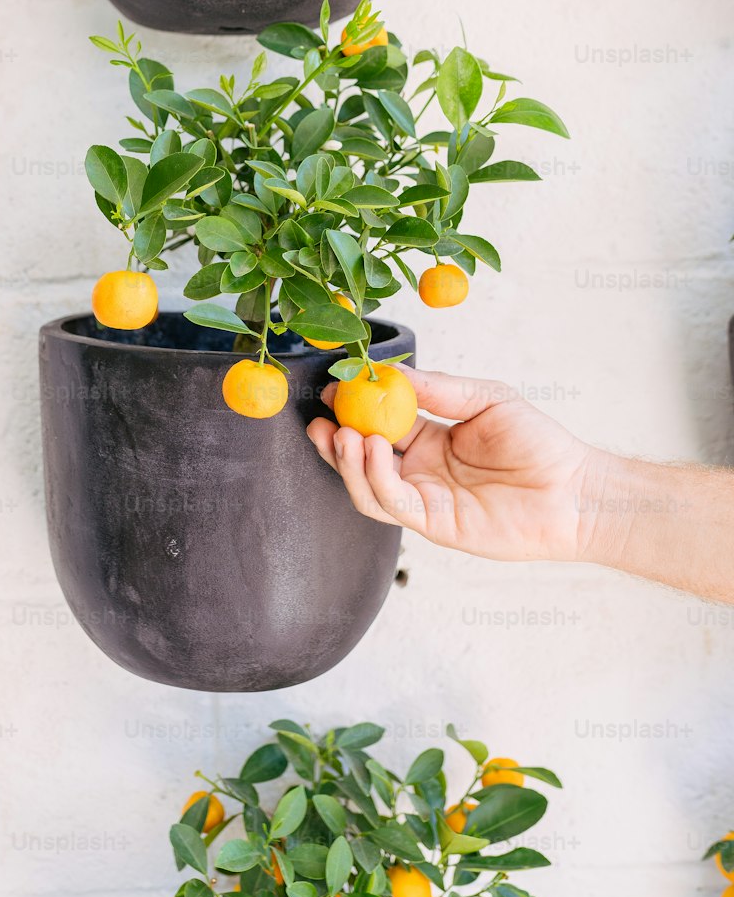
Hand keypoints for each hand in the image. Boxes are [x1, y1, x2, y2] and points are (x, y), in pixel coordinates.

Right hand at [307, 367, 599, 562]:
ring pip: (368, 486)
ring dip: (348, 461)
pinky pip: (393, 504)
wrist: (576, 490)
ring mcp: (426, 500)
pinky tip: (371, 450)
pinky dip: (375, 478)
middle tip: (318, 418)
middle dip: (334, 440)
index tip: (332, 388)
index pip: (379, 422)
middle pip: (363, 458)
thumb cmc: (539, 443)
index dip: (352, 408)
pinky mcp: (435, 524)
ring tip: (342, 433)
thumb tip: (391, 372)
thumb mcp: (485, 398)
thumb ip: (437, 388)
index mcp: (431, 439)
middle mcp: (422, 471)